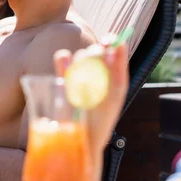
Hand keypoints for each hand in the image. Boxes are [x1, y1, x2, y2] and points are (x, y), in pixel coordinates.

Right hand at [54, 41, 127, 156]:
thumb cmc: (101, 121)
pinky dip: (63, 61)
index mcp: (112, 75)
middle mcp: (96, 72)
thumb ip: (117, 71)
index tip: (108, 40)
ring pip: (79, 56)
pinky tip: (64, 64)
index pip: (112, 49)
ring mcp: (78, 75)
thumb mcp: (113, 96)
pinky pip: (62, 61)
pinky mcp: (61, 80)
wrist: (79, 141)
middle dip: (95, 54)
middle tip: (95, 62)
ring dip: (81, 63)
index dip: (110, 42)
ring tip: (83, 80)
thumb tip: (118, 46)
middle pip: (94, 51)